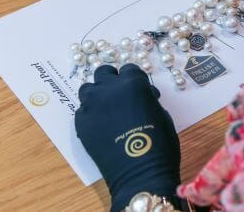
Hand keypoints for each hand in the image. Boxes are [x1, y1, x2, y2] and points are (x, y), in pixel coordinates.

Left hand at [75, 64, 180, 211]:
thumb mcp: (162, 114)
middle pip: (104, 73)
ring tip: (107, 109)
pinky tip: (100, 126)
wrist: (140, 174)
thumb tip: (140, 99)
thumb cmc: (160, 145)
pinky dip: (90, 114)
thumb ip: (147, 99)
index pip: (129, 69)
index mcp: (132, 83)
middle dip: (112, 81)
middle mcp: (108, 89)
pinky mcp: (81, 124)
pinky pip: (82, 111)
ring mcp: (92, 106)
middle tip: (121, 96)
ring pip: (88, 89)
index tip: (140, 91)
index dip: (135, 80)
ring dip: (97, 95)